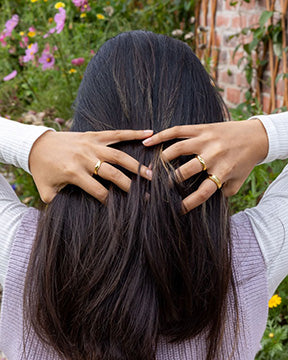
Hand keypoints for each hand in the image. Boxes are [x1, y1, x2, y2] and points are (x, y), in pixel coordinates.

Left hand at [29, 129, 152, 202]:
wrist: (35, 144)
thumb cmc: (42, 170)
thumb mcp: (46, 192)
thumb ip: (59, 204)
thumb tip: (73, 216)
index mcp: (73, 173)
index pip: (98, 191)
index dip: (110, 201)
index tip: (120, 208)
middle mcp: (84, 158)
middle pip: (112, 174)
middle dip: (129, 185)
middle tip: (144, 194)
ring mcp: (90, 145)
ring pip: (118, 155)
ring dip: (136, 164)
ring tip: (151, 174)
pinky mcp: (93, 135)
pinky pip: (116, 134)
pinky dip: (132, 133)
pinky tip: (148, 133)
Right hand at [143, 119, 267, 212]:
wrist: (256, 136)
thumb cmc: (245, 162)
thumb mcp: (238, 182)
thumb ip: (223, 193)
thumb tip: (203, 201)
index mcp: (223, 171)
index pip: (203, 192)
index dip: (189, 203)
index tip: (178, 209)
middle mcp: (213, 156)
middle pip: (186, 170)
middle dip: (170, 181)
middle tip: (161, 187)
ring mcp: (206, 140)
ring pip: (178, 149)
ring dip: (163, 160)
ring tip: (152, 168)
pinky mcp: (201, 128)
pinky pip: (177, 131)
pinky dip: (161, 136)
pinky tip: (148, 142)